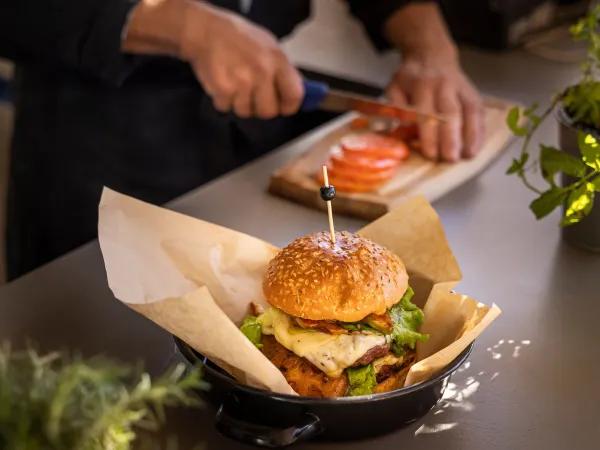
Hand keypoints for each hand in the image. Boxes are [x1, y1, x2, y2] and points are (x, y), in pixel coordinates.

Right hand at [180, 3, 303, 118]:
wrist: (206, 31)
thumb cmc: (239, 38)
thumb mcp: (269, 46)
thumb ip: (283, 70)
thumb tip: (297, 94)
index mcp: (278, 60)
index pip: (294, 96)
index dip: (288, 106)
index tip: (282, 106)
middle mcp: (262, 72)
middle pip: (269, 112)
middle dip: (260, 108)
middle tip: (253, 96)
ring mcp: (242, 82)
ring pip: (246, 112)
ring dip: (239, 103)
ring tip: (234, 84)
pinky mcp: (223, 90)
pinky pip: (226, 108)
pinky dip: (223, 100)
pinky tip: (222, 84)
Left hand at [385, 54, 483, 161]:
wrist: (431, 53)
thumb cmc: (410, 78)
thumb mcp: (394, 88)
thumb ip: (396, 109)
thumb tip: (397, 132)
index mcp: (421, 85)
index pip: (426, 113)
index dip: (429, 134)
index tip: (430, 154)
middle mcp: (443, 85)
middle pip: (450, 113)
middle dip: (451, 137)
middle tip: (450, 158)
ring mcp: (461, 88)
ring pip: (468, 111)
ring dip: (470, 134)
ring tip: (468, 155)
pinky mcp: (472, 92)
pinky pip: (478, 111)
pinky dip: (479, 129)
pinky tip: (476, 146)